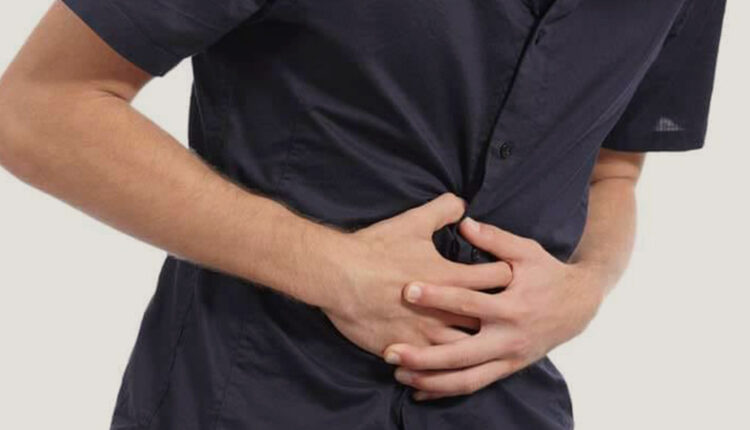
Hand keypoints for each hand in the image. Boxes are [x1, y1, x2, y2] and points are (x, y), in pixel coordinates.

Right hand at [321, 193, 511, 356]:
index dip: (505, 274)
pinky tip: (449, 364)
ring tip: (478, 342)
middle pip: (489, 317)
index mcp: (451, 277)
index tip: (504, 273)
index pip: (499, 277)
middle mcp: (445, 309)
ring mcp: (427, 333)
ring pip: (467, 348)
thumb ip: (442, 210)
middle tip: (501, 311)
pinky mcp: (408, 349)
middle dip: (497, 314)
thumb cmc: (376, 248)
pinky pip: (435, 366)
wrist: (338, 275)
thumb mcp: (412, 222)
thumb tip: (461, 203)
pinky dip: (445, 366)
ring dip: (473, 344)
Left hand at [383, 217, 605, 399]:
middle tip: (391, 352)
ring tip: (398, 374)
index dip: (437, 297)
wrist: (580, 306)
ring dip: (431, 380)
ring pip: (466, 379)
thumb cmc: (548, 273)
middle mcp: (509, 338)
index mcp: (512, 307)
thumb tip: (464, 221)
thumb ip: (494, 239)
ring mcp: (508, 359)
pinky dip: (446, 390)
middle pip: (461, 354)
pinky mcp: (508, 369)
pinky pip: (474, 385)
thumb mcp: (527, 252)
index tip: (407, 291)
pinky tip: (420, 390)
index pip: (468, 304)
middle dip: (425, 356)